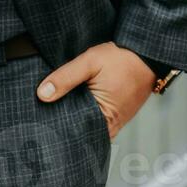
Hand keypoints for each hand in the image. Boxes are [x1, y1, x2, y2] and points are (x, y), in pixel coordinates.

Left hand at [36, 41, 157, 140]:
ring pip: (86, 124)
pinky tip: (73, 101)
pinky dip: (84, 111)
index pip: (72, 130)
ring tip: (56, 104)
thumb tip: (42, 94)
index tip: (40, 115)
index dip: (55, 122)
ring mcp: (113, 123)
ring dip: (74, 114)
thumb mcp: (90, 62)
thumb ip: (65, 77)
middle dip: (62, 119)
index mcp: (103, 118)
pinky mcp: (114, 116)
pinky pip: (95, 119)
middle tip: (43, 109)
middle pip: (78, 129)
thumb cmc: (121, 59)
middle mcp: (109, 126)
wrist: (146, 56)